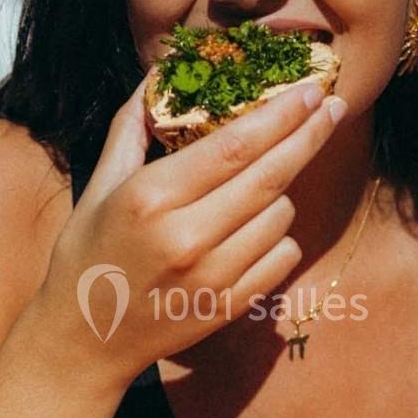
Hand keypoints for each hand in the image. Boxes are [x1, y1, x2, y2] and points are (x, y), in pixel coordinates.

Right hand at [30, 71, 346, 385]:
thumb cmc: (87, 256)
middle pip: (271, 176)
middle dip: (309, 135)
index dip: (282, 114)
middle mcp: (187, 237)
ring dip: (282, 191)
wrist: (83, 341)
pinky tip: (257, 229)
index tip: (311, 90)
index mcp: (152, 198)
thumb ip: (130, 129)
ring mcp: (213, 277)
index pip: (235, 146)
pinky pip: (283, 257)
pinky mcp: (230, 306)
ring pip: (282, 216)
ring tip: (259, 185)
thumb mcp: (97, 186)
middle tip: (334, 106)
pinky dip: (280, 236)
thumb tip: (160, 77)